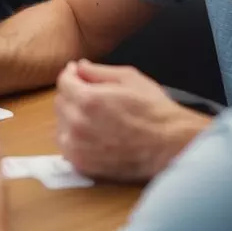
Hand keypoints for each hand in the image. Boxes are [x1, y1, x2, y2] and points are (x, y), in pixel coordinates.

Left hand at [55, 60, 209, 181]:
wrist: (171, 145)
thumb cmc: (154, 111)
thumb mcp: (129, 78)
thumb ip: (98, 71)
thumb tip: (78, 66)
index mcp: (88, 100)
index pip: (63, 82)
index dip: (70, 74)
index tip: (77, 73)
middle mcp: (78, 124)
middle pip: (60, 102)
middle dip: (72, 94)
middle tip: (89, 94)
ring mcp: (79, 146)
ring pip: (60, 125)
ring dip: (70, 117)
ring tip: (92, 116)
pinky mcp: (83, 164)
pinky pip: (66, 146)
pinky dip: (73, 138)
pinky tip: (91, 134)